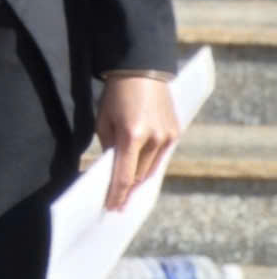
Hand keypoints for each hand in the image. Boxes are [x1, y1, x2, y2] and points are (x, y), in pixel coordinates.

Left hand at [97, 74, 180, 209]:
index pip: (123, 175)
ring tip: (127, 194)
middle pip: (139, 175)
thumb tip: (112, 169)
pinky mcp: (176, 132)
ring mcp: (168, 136)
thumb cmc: (115, 96)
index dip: (116, 194)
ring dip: (139, 181)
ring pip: (152, 169)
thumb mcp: (103, 121)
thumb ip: (109, 147)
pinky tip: (140, 174)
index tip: (110, 207)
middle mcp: (154, 138)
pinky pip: (160, 156)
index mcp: (131, 135)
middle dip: (127, 190)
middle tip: (116, 204)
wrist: (142, 71)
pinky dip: (149, 166)